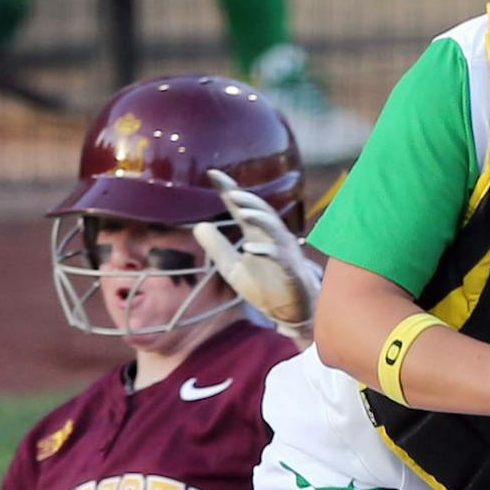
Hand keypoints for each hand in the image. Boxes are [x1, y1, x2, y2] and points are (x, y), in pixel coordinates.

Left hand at [194, 169, 319, 335]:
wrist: (291, 315)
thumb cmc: (266, 289)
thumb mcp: (233, 269)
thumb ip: (217, 248)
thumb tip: (198, 226)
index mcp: (257, 235)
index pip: (242, 208)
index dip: (229, 190)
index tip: (212, 174)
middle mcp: (272, 238)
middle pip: (261, 211)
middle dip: (247, 199)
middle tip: (229, 192)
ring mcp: (283, 252)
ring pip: (273, 227)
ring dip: (258, 217)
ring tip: (240, 211)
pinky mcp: (290, 269)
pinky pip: (278, 255)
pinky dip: (265, 250)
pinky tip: (249, 248)